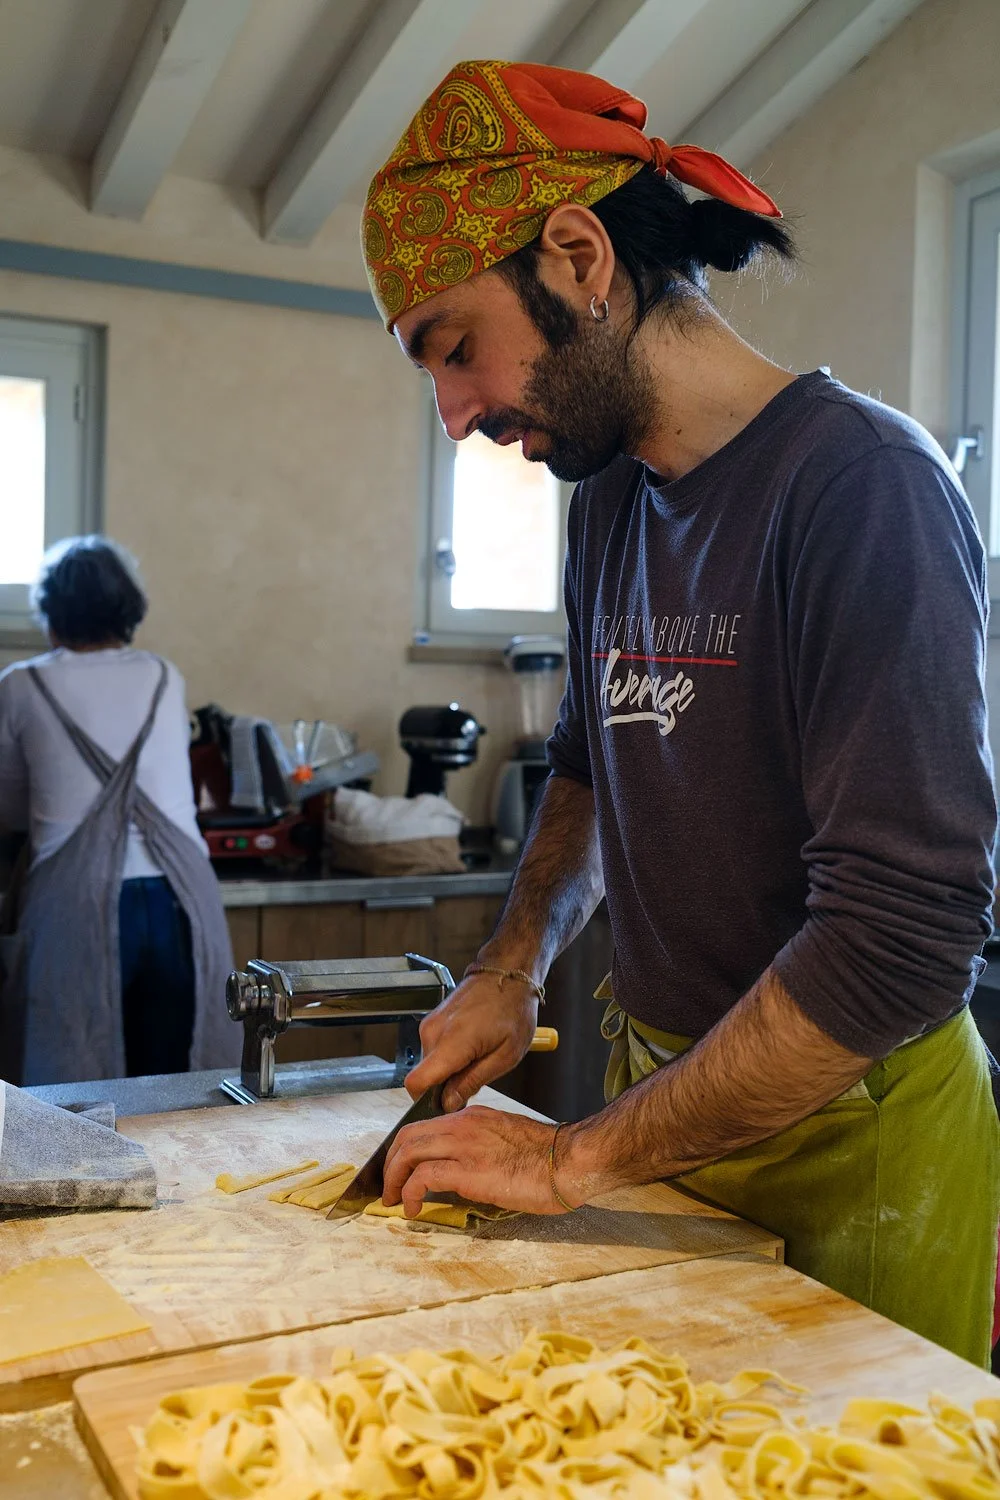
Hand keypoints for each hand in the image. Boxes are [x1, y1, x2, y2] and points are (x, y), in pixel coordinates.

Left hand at [382, 1106, 577, 1215]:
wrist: (568, 1161)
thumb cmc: (547, 1157)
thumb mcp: (506, 1141)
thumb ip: (481, 1147)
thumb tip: (462, 1170)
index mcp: (472, 1118)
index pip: (424, 1126)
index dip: (405, 1149)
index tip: (401, 1170)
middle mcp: (463, 1125)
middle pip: (407, 1136)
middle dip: (391, 1163)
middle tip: (390, 1188)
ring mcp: (463, 1146)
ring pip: (408, 1152)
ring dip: (394, 1179)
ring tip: (395, 1201)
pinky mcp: (467, 1171)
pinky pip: (423, 1177)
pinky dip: (410, 1193)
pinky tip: (413, 1209)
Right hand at [404, 972, 537, 1110]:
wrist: (507, 974)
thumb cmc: (513, 1010)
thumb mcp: (505, 1056)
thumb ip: (472, 1081)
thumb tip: (448, 1103)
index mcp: (452, 1043)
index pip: (416, 1082)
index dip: (426, 1101)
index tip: (447, 1103)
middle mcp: (433, 1033)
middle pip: (425, 1076)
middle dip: (446, 1085)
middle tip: (477, 1074)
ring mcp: (429, 1025)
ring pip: (429, 1064)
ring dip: (449, 1070)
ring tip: (478, 1056)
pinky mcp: (431, 1021)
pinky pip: (433, 1050)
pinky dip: (448, 1056)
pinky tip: (472, 1046)